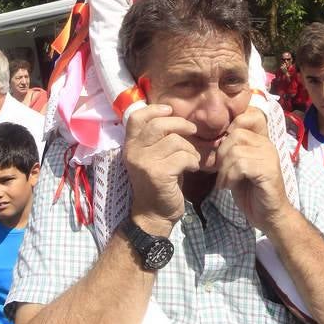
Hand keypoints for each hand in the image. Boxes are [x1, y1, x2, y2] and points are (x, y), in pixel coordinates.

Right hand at [124, 105, 199, 232]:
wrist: (153, 214)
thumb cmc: (158, 183)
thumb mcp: (153, 157)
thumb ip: (158, 139)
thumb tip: (177, 118)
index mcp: (130, 145)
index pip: (136, 118)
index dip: (154, 109)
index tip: (170, 110)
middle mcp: (133, 152)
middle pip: (159, 125)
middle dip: (181, 124)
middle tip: (192, 130)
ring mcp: (144, 163)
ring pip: (175, 141)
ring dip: (190, 149)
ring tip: (192, 158)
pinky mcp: (158, 174)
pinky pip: (183, 157)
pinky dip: (192, 161)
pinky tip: (192, 168)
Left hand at [215, 108, 291, 231]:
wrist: (268, 215)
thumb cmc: (250, 191)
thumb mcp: (237, 166)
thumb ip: (231, 149)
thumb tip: (215, 138)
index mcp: (261, 140)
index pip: (250, 115)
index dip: (232, 126)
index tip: (224, 149)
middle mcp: (268, 144)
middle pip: (236, 134)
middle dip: (222, 154)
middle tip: (222, 171)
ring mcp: (270, 156)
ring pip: (236, 151)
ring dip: (224, 169)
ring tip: (225, 182)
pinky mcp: (268, 171)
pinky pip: (241, 165)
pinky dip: (229, 177)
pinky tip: (230, 186)